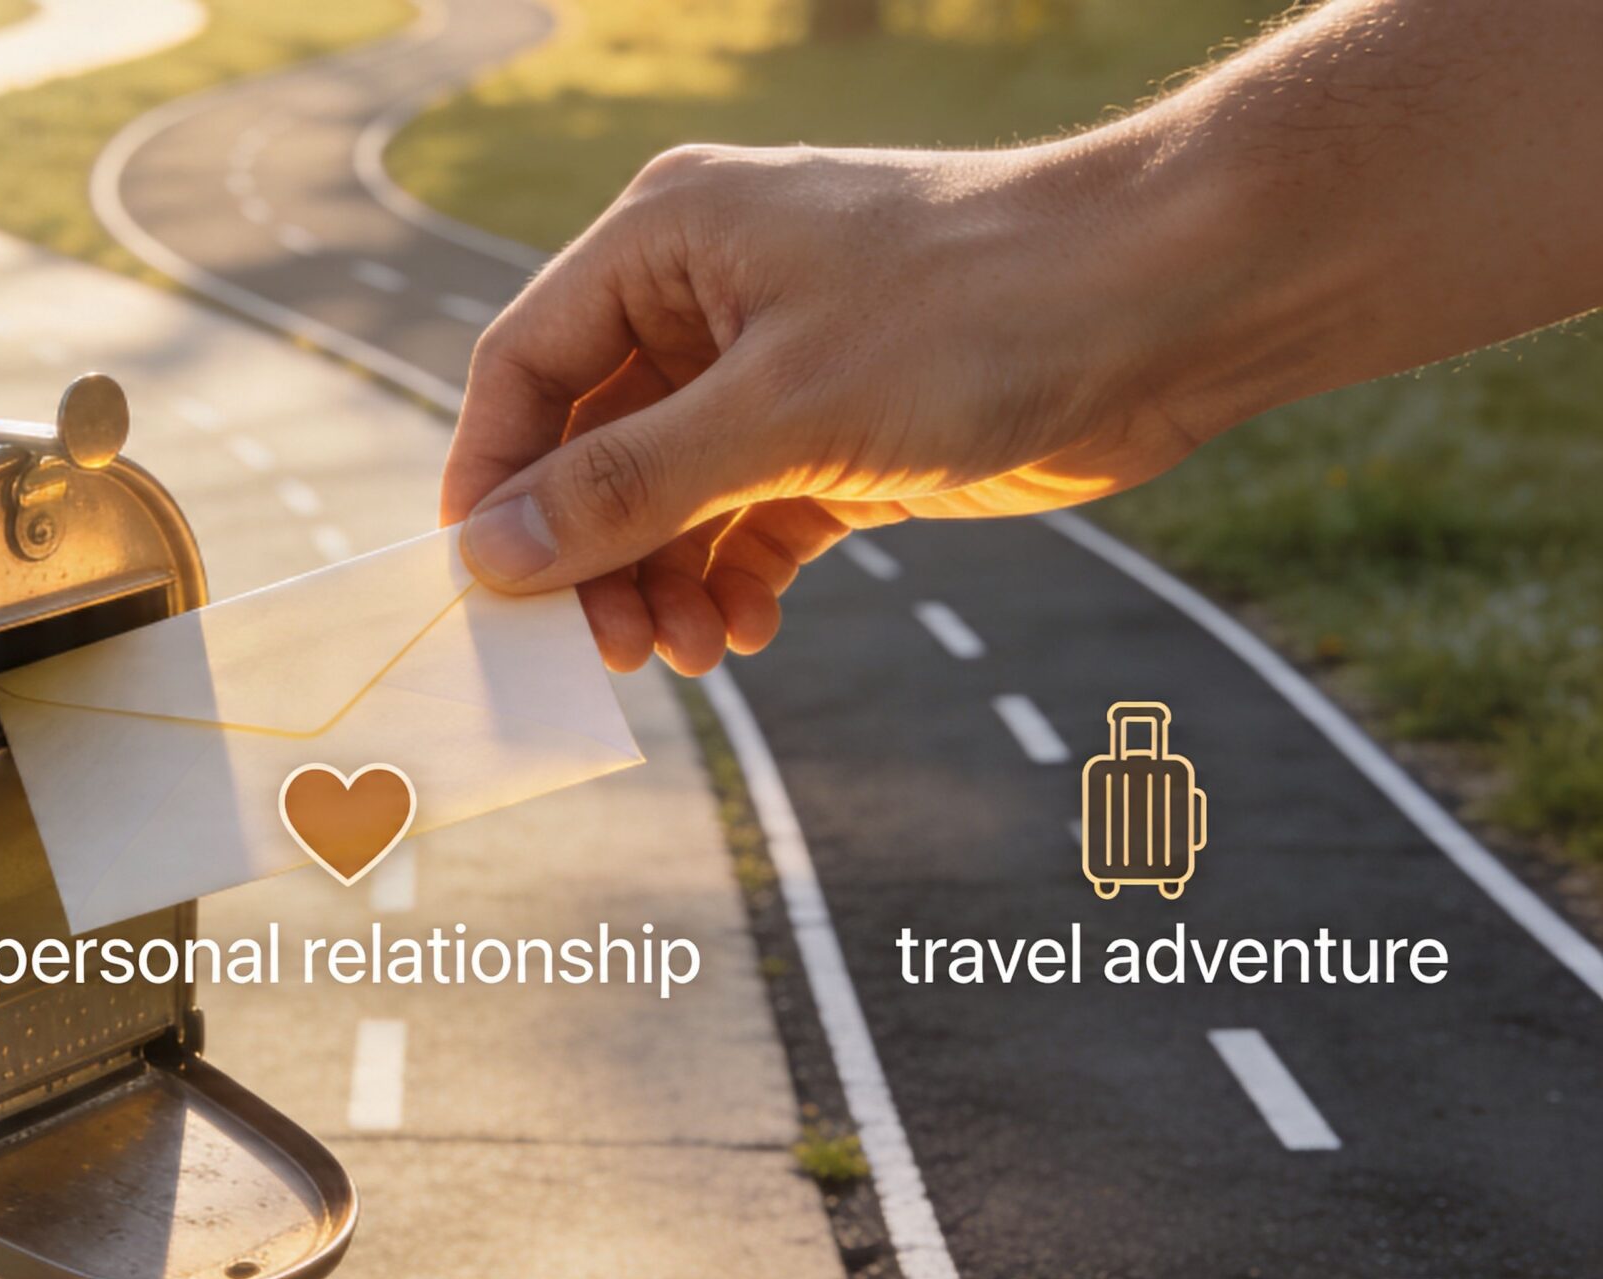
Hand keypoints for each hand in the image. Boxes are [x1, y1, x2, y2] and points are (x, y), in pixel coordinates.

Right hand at [440, 142, 1205, 674]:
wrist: (1174, 304)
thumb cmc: (975, 312)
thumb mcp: (780, 409)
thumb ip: (628, 486)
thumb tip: (491, 555)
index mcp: (666, 241)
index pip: (526, 366)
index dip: (494, 479)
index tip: (486, 588)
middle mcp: (706, 298)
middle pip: (592, 445)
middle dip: (594, 555)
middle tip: (607, 651)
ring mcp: (777, 366)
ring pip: (669, 495)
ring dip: (666, 582)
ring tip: (692, 654)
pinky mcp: (840, 432)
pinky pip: (747, 519)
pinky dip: (736, 580)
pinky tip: (749, 632)